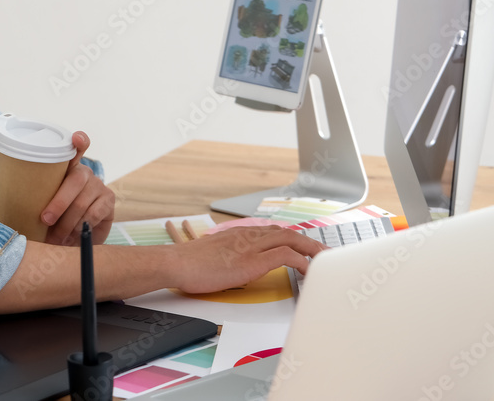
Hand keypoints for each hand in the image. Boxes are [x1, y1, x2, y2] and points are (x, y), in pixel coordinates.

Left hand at [0, 131, 113, 244]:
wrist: (67, 243)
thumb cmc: (46, 218)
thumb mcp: (28, 202)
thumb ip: (11, 186)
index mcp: (64, 168)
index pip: (76, 148)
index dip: (79, 141)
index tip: (76, 139)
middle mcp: (83, 173)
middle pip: (76, 179)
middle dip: (60, 201)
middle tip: (45, 219)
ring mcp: (98, 186)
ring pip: (84, 201)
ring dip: (67, 222)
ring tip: (54, 237)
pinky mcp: (108, 203)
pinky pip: (95, 214)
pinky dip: (81, 227)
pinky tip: (73, 236)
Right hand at [167, 226, 327, 293]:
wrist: (175, 263)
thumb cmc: (188, 263)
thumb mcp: (213, 254)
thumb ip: (228, 255)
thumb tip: (233, 265)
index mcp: (239, 233)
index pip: (273, 231)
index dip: (292, 238)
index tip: (305, 247)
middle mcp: (247, 235)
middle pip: (287, 233)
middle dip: (309, 243)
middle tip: (325, 253)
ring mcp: (250, 247)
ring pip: (291, 240)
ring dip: (311, 249)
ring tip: (325, 260)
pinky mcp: (250, 261)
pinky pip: (284, 256)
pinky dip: (301, 261)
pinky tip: (309, 270)